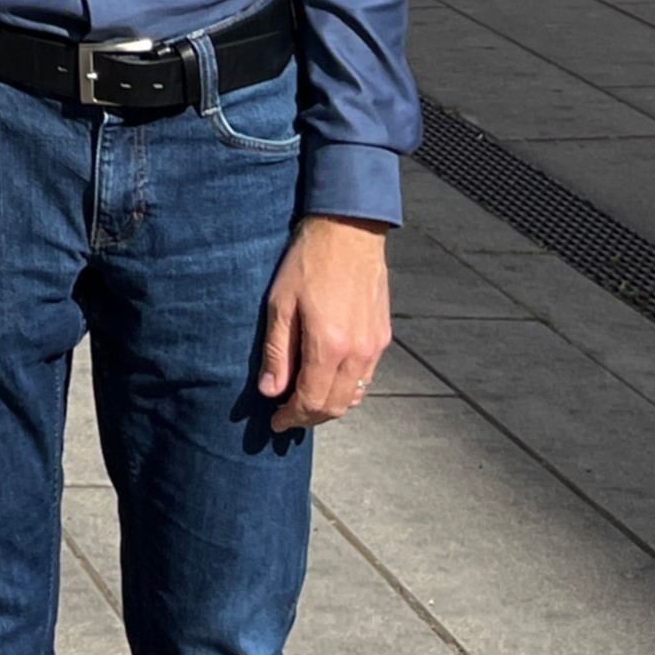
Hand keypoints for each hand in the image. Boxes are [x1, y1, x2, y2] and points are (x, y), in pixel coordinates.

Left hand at [256, 214, 391, 429]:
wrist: (349, 230)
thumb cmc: (309, 262)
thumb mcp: (280, 303)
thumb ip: (278, 351)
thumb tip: (271, 391)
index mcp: (329, 347)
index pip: (312, 401)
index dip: (292, 417)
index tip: (276, 423)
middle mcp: (358, 353)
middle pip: (335, 406)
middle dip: (310, 417)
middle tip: (288, 416)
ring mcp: (375, 346)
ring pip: (354, 395)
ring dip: (330, 405)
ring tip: (305, 400)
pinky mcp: (383, 336)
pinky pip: (366, 377)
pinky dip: (346, 388)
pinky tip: (328, 378)